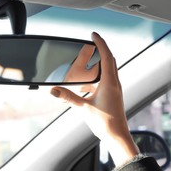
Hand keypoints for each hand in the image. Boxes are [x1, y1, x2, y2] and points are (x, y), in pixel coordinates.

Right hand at [50, 32, 138, 165]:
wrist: (117, 135)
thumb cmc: (105, 122)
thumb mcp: (83, 108)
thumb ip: (68, 97)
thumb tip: (53, 90)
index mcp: (110, 82)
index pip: (106, 56)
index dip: (100, 43)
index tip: (93, 35)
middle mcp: (115, 83)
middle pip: (110, 60)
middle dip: (101, 50)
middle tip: (90, 44)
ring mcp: (115, 89)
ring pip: (109, 70)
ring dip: (99, 63)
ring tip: (86, 63)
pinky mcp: (113, 95)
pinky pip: (106, 80)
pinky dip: (97, 76)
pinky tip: (86, 84)